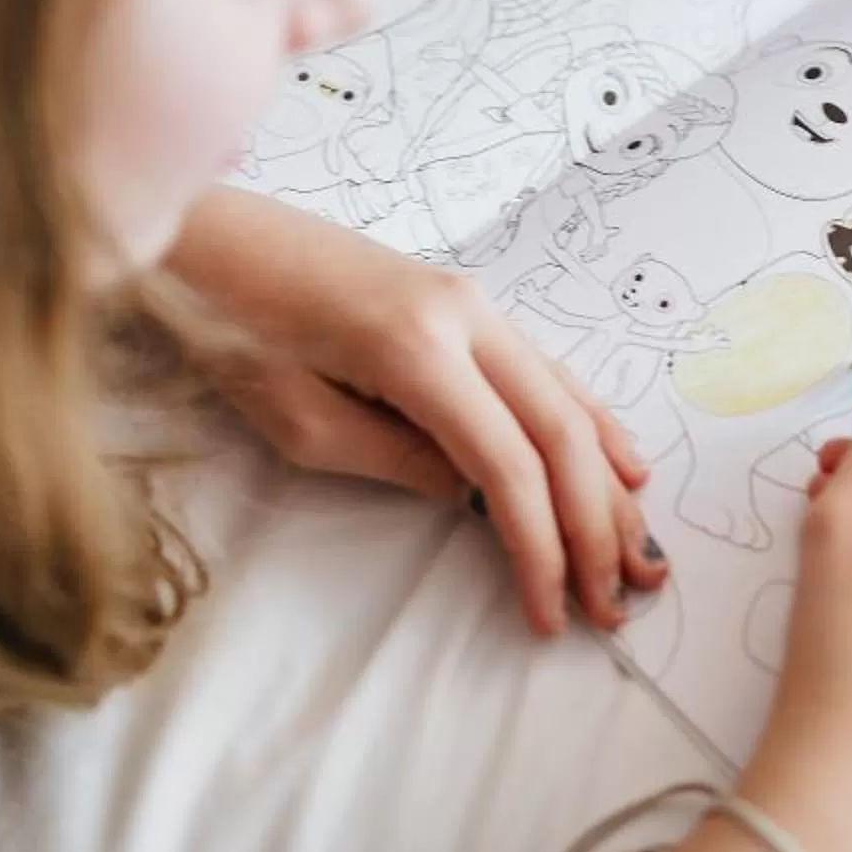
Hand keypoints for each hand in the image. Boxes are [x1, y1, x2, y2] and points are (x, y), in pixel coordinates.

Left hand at [153, 189, 664, 634]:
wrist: (211, 235)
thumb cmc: (232, 329)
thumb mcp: (299, 420)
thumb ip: (398, 460)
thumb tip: (477, 492)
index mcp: (417, 349)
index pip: (508, 465)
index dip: (539, 548)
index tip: (549, 616)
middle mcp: (466, 315)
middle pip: (560, 432)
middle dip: (596, 525)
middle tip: (615, 601)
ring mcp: (473, 300)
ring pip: (568, 397)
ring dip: (608, 482)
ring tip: (640, 551)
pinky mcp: (464, 300)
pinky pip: (547, 369)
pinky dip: (591, 423)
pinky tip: (624, 464)